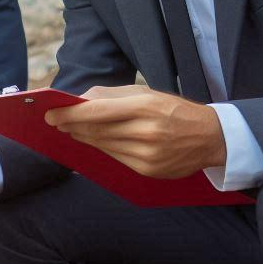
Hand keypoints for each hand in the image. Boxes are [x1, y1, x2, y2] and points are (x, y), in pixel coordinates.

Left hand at [43, 85, 226, 177]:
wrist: (211, 137)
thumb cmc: (174, 110)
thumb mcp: (146, 93)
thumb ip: (111, 96)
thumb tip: (78, 100)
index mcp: (146, 107)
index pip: (97, 111)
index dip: (70, 114)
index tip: (51, 113)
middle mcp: (146, 132)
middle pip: (96, 130)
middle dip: (71, 126)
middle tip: (54, 121)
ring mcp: (147, 154)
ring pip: (102, 145)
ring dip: (82, 137)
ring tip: (70, 129)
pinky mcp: (148, 170)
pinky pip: (115, 157)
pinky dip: (101, 148)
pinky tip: (93, 141)